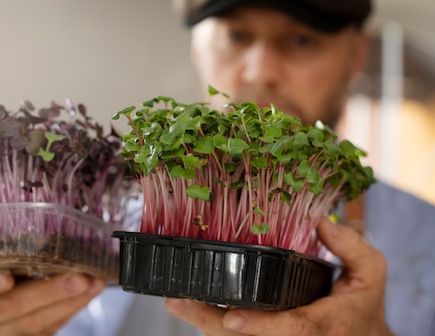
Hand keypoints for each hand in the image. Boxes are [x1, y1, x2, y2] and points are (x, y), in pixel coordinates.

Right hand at [0, 271, 104, 335]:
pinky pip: (48, 329)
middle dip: (44, 293)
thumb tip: (40, 221)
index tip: (6, 277)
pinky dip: (71, 309)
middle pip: (6, 308)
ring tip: (91, 283)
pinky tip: (89, 293)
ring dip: (67, 302)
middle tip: (76, 278)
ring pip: (32, 324)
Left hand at [165, 217, 395, 335]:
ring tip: (178, 300)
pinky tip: (191, 305)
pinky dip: (213, 325)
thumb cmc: (361, 304)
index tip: (231, 316)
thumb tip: (321, 224)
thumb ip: (353, 248)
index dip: (261, 325)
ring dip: (205, 323)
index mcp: (325, 324)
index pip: (293, 328)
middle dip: (212, 323)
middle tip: (180, 301)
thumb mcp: (371, 273)